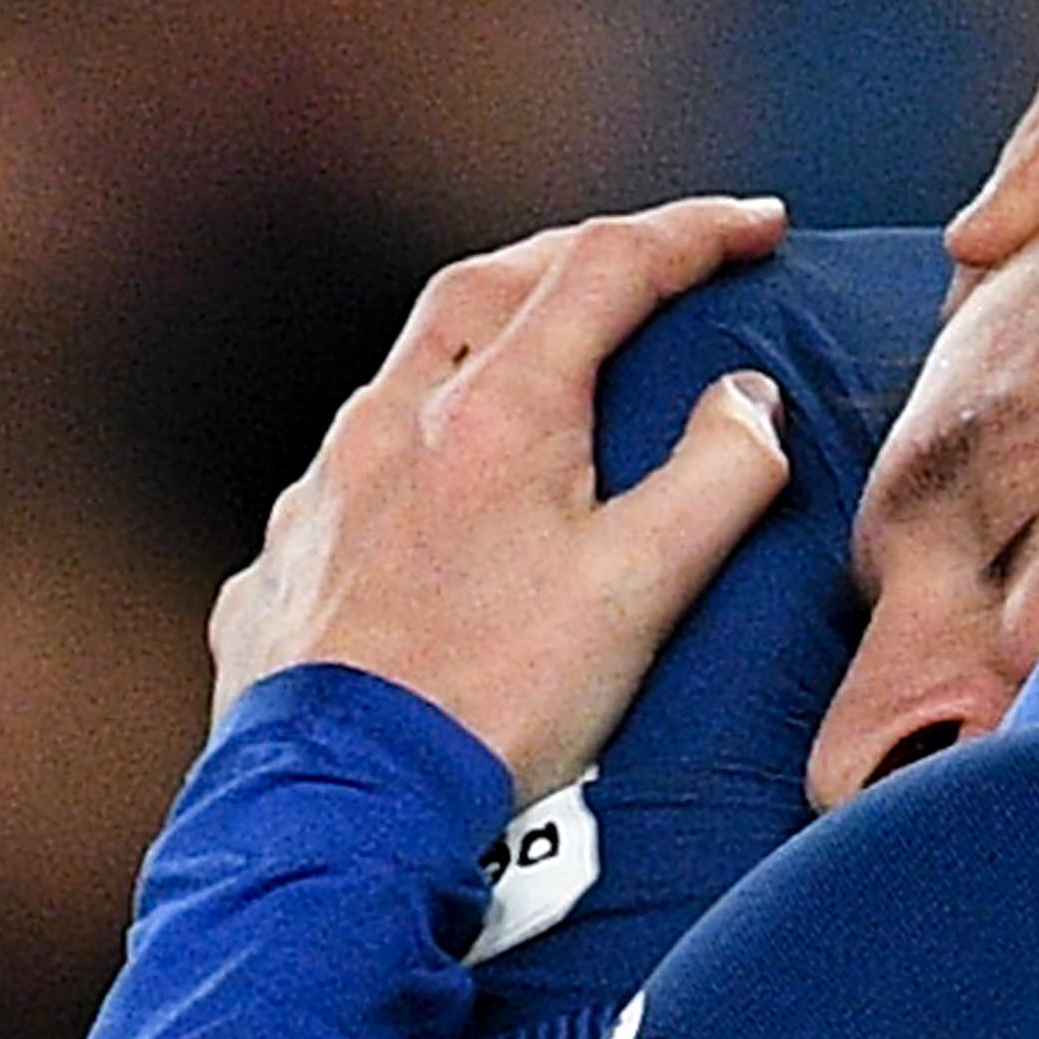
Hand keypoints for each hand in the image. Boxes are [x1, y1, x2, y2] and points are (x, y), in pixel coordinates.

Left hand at [208, 196, 792, 801]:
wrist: (340, 813)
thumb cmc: (496, 703)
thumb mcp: (643, 590)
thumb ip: (716, 477)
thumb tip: (746, 401)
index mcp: (494, 413)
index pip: (605, 269)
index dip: (692, 233)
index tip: (756, 226)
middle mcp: (391, 425)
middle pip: (489, 284)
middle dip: (579, 254)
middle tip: (652, 262)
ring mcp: (321, 491)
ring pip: (408, 368)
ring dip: (488, 340)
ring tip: (548, 365)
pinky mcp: (283, 563)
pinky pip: (353, 466)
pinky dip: (419, 446)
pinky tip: (442, 499)